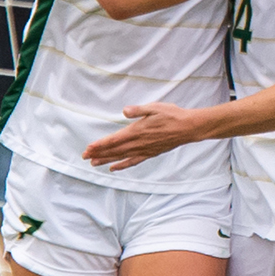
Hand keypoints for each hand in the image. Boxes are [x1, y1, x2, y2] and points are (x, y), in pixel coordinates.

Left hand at [81, 102, 203, 169]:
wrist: (189, 128)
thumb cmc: (172, 115)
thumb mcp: (155, 107)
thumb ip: (138, 110)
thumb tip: (125, 111)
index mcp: (137, 131)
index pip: (114, 140)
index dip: (100, 145)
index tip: (88, 148)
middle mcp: (138, 143)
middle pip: (114, 150)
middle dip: (98, 153)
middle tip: (85, 157)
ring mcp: (144, 150)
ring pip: (121, 157)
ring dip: (107, 160)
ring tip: (94, 164)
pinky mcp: (150, 153)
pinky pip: (133, 161)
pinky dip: (123, 165)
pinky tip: (114, 168)